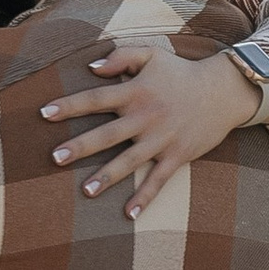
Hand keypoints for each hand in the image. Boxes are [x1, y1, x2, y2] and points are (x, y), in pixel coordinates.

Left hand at [37, 36, 268, 215]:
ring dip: (107, 177)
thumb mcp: (152, 55)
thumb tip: (91, 68)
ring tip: (85, 191)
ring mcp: (162, 139)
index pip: (96, 98)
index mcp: (135, 92)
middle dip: (80, 147)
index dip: (70, 106)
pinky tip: (128, 214)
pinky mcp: (177, 156)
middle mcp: (146, 117)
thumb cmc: (181, 73)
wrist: (223, 91)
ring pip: (129, 161)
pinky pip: (158, 180)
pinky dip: (145, 197)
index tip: (44, 113)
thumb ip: (121, 57)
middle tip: (54, 158)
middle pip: (107, 134)